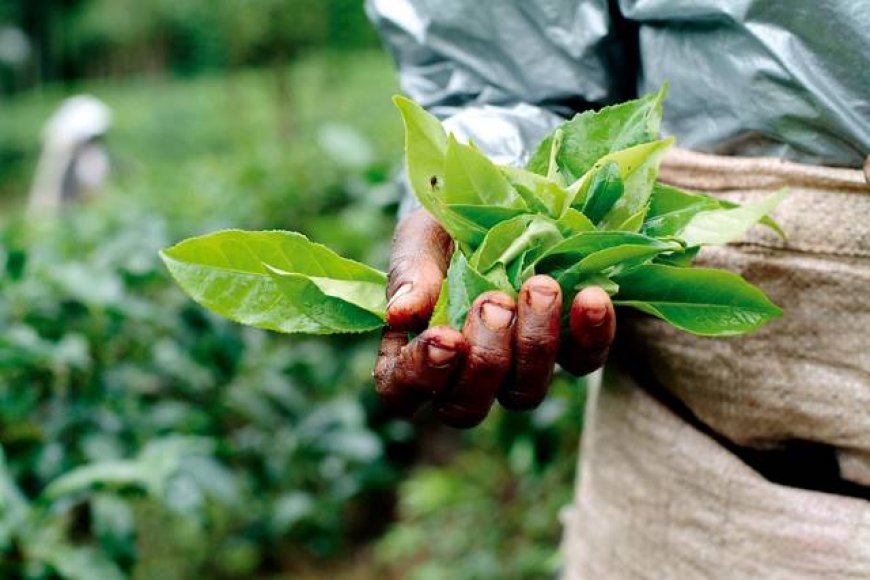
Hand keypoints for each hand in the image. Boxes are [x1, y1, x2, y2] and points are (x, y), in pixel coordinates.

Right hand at [374, 210, 615, 427]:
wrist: (502, 199)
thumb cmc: (448, 228)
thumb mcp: (422, 237)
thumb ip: (411, 273)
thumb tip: (401, 315)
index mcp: (415, 350)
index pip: (401, 392)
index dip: (420, 377)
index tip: (445, 337)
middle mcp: (465, 373)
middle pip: (466, 408)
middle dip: (485, 359)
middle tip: (495, 301)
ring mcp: (518, 368)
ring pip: (525, 394)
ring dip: (534, 345)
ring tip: (539, 287)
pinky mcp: (569, 350)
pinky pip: (582, 362)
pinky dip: (591, 335)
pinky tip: (589, 297)